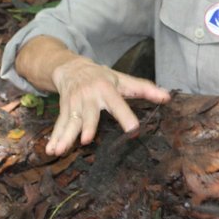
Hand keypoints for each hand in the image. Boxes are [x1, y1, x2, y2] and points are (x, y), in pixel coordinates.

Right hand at [47, 57, 170, 155]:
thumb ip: (145, 89)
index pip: (118, 105)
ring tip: (60, 150)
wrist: (71, 67)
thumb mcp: (123, 79)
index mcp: (106, 90)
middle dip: (87, 126)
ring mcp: (75, 104)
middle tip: (87, 140)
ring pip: (70, 122)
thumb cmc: (102, 76)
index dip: (126, 117)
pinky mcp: (64, 110)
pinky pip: (59, 125)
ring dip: (65, 136)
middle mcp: (89, 97)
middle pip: (89, 114)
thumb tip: (168, 97)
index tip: (134, 130)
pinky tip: (51, 150)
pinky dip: (55, 138)